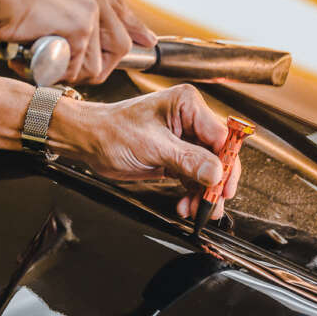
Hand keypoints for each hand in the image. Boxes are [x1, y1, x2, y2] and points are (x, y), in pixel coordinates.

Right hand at [0, 0, 156, 83]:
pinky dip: (58, 73)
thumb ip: (56, 3)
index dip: (133, 27)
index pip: (118, 7)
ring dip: (74, 72)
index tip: (144, 39)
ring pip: (97, 61)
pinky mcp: (79, 28)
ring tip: (50, 68)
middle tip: (82, 74)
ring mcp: (88, 9)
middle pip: (118, 40)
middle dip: (103, 65)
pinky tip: (40, 65)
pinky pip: (77, 67)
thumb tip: (57, 26)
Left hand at [52, 85, 243, 218]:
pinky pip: (195, 179)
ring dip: (204, 194)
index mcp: (187, 105)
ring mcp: (185, 140)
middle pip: (219, 156)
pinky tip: (184, 205)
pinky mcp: (177, 157)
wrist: (89, 141)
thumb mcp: (152, 146)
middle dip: (216, 183)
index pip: (221, 136)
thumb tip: (216, 172)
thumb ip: (187, 159)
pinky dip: (192, 195)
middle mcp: (190, 120)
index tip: (223, 186)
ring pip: (209, 172)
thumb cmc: (111, 131)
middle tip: (212, 205)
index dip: (227, 162)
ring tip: (195, 210)